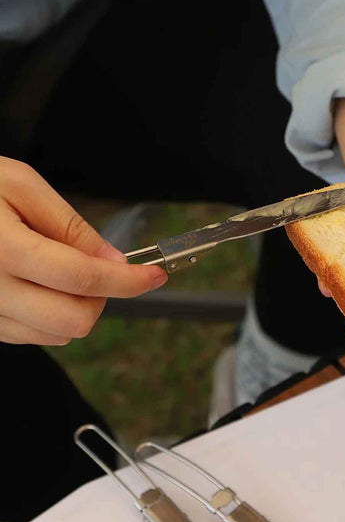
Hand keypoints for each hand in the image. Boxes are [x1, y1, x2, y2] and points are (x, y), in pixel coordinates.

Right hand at [0, 157, 167, 344]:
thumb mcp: (20, 186)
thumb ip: (70, 226)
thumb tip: (114, 260)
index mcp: (2, 248)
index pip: (84, 277)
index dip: (129, 280)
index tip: (153, 275)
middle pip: (74, 320)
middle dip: (102, 298)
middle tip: (100, 269)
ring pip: (56, 335)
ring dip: (76, 308)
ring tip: (61, 271)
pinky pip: (30, 335)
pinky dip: (50, 316)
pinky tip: (40, 285)